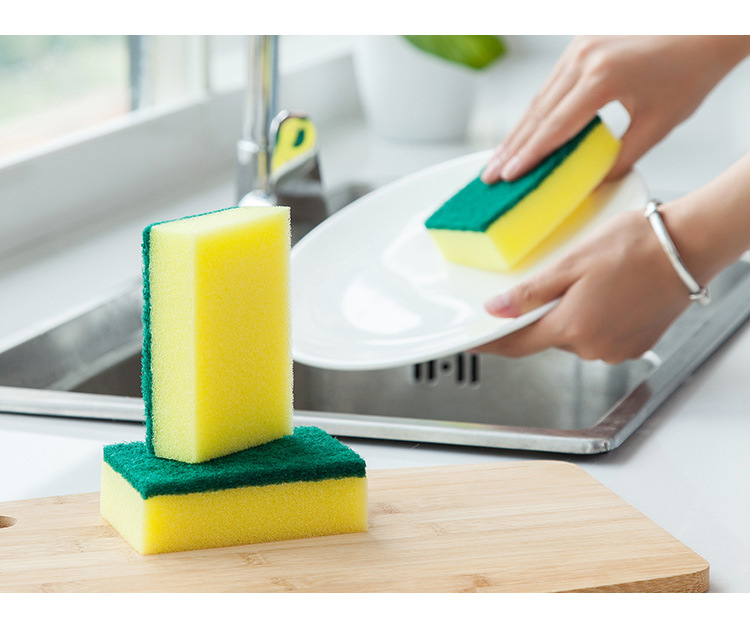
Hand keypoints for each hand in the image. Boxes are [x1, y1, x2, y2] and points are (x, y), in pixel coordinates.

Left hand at [476, 154, 749, 362]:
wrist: (688, 247)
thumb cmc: (635, 246)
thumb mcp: (571, 263)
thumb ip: (530, 293)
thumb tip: (496, 311)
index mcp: (572, 327)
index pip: (517, 344)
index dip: (491, 342)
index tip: (474, 341)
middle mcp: (594, 347)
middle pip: (548, 338)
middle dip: (539, 316)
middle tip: (545, 286)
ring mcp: (617, 350)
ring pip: (575, 336)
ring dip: (570, 316)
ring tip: (585, 282)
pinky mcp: (635, 345)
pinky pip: (600, 336)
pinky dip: (594, 319)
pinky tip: (604, 293)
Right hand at [481, 36, 749, 183]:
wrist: (709, 23)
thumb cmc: (693, 66)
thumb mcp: (660, 122)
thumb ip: (622, 155)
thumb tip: (593, 181)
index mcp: (603, 77)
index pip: (554, 126)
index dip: (528, 156)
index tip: (508, 177)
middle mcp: (584, 56)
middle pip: (536, 112)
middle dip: (511, 148)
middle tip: (490, 175)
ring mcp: (580, 45)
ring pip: (539, 98)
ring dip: (518, 132)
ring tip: (499, 159)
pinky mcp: (582, 42)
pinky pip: (550, 83)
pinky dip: (536, 112)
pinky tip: (525, 132)